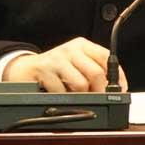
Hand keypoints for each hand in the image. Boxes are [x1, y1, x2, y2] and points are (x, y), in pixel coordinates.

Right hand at [3, 37, 127, 92]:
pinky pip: (63, 92)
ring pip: (81, 84)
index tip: (120, 90)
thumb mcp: (76, 63)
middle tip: (97, 99)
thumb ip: (93, 70)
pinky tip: (61, 94)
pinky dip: (65, 99)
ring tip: (76, 96)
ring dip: (81, 97)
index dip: (117, 76)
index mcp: (82, 45)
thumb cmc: (55, 68)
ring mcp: (57, 59)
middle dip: (100, 91)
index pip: (107, 57)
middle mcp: (70, 49)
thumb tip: (115, 88)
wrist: (25, 68)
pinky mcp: (44, 70)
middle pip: (96, 73)